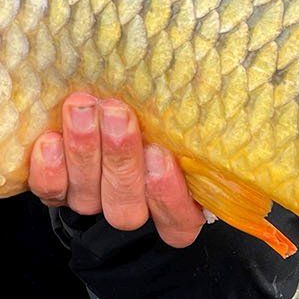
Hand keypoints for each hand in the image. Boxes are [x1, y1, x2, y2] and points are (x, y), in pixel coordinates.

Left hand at [28, 93, 206, 247]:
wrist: (97, 91)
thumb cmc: (153, 90)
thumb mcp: (183, 101)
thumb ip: (196, 104)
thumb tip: (248, 78)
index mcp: (174, 196)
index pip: (178, 221)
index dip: (169, 196)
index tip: (160, 155)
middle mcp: (132, 204)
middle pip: (127, 207)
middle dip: (121, 159)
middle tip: (116, 113)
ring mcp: (93, 200)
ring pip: (87, 198)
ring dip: (84, 152)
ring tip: (82, 109)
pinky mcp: (58, 188)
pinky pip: (51, 191)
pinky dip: (50, 170)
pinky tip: (50, 140)